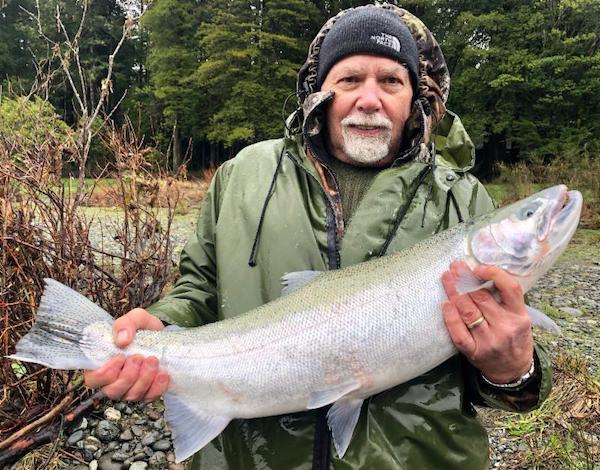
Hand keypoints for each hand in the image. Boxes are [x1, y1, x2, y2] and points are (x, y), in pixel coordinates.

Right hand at [84, 308, 169, 400]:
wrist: (164, 338)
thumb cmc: (144, 329)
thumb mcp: (136, 318)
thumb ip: (126, 324)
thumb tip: (122, 340)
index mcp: (102, 363)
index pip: (93, 379)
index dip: (104, 374)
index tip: (120, 358)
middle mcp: (114, 381)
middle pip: (113, 391)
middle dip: (128, 376)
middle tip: (139, 357)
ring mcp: (130, 389)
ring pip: (131, 396)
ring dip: (144, 379)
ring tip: (153, 360)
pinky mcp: (147, 393)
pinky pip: (149, 398)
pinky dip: (157, 387)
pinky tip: (162, 374)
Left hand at [441, 261, 533, 383]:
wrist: (513, 371)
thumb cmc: (514, 337)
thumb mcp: (519, 316)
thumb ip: (504, 298)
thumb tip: (479, 272)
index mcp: (520, 315)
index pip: (510, 288)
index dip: (493, 273)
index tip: (478, 267)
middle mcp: (505, 327)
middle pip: (481, 298)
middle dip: (465, 280)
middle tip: (455, 267)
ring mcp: (489, 341)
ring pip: (468, 312)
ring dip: (454, 293)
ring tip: (447, 278)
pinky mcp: (474, 352)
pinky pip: (458, 333)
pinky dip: (450, 318)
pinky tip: (445, 305)